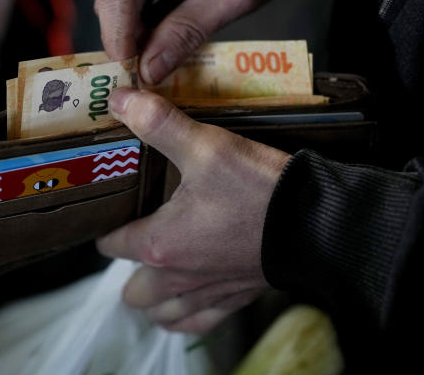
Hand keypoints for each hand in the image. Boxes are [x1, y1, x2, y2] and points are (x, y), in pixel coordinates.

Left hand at [96, 88, 290, 333]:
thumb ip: (158, 123)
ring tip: (158, 271)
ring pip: (162, 314)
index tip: (113, 211)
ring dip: (154, 298)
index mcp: (160, 244)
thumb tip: (119, 100)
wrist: (316, 223)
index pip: (112, 245)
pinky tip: (189, 297)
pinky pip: (197, 324)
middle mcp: (178, 277)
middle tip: (138, 237)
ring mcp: (207, 292)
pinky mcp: (236, 299)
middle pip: (133, 291)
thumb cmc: (257, 188)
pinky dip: (186, 316)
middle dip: (128, 270)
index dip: (107, 228)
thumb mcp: (206, 146)